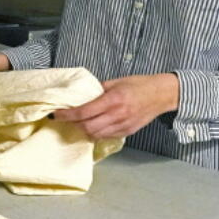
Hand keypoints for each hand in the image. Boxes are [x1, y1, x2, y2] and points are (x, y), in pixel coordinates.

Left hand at [52, 73, 179, 138]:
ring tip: (77, 123)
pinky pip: (106, 136)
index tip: (56, 115)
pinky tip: (93, 126)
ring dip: (83, 131)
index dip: (67, 115)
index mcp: (112, 100)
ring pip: (95, 135)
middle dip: (73, 125)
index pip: (83, 112)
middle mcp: (117, 115)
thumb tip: (82, 97)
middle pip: (87, 127)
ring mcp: (123, 126)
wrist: (162, 95)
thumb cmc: (139, 84)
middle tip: (65, 119)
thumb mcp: (116, 82)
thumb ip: (98, 90)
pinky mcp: (127, 132)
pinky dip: (96, 133)